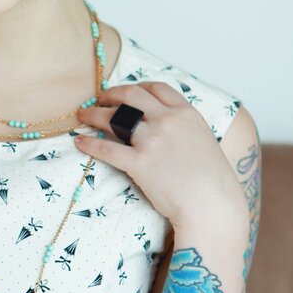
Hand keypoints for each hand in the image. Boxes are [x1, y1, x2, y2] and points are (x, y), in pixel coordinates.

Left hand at [74, 81, 246, 231]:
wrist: (212, 205)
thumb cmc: (213, 182)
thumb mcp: (204, 142)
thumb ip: (185, 130)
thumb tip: (170, 130)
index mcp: (186, 113)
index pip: (156, 88)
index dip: (137, 87)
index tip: (125, 92)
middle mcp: (168, 120)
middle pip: (131, 95)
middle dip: (111, 94)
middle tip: (100, 99)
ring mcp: (152, 140)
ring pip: (114, 118)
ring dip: (94, 114)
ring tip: (83, 115)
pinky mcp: (138, 163)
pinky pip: (106, 149)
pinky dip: (89, 144)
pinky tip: (79, 143)